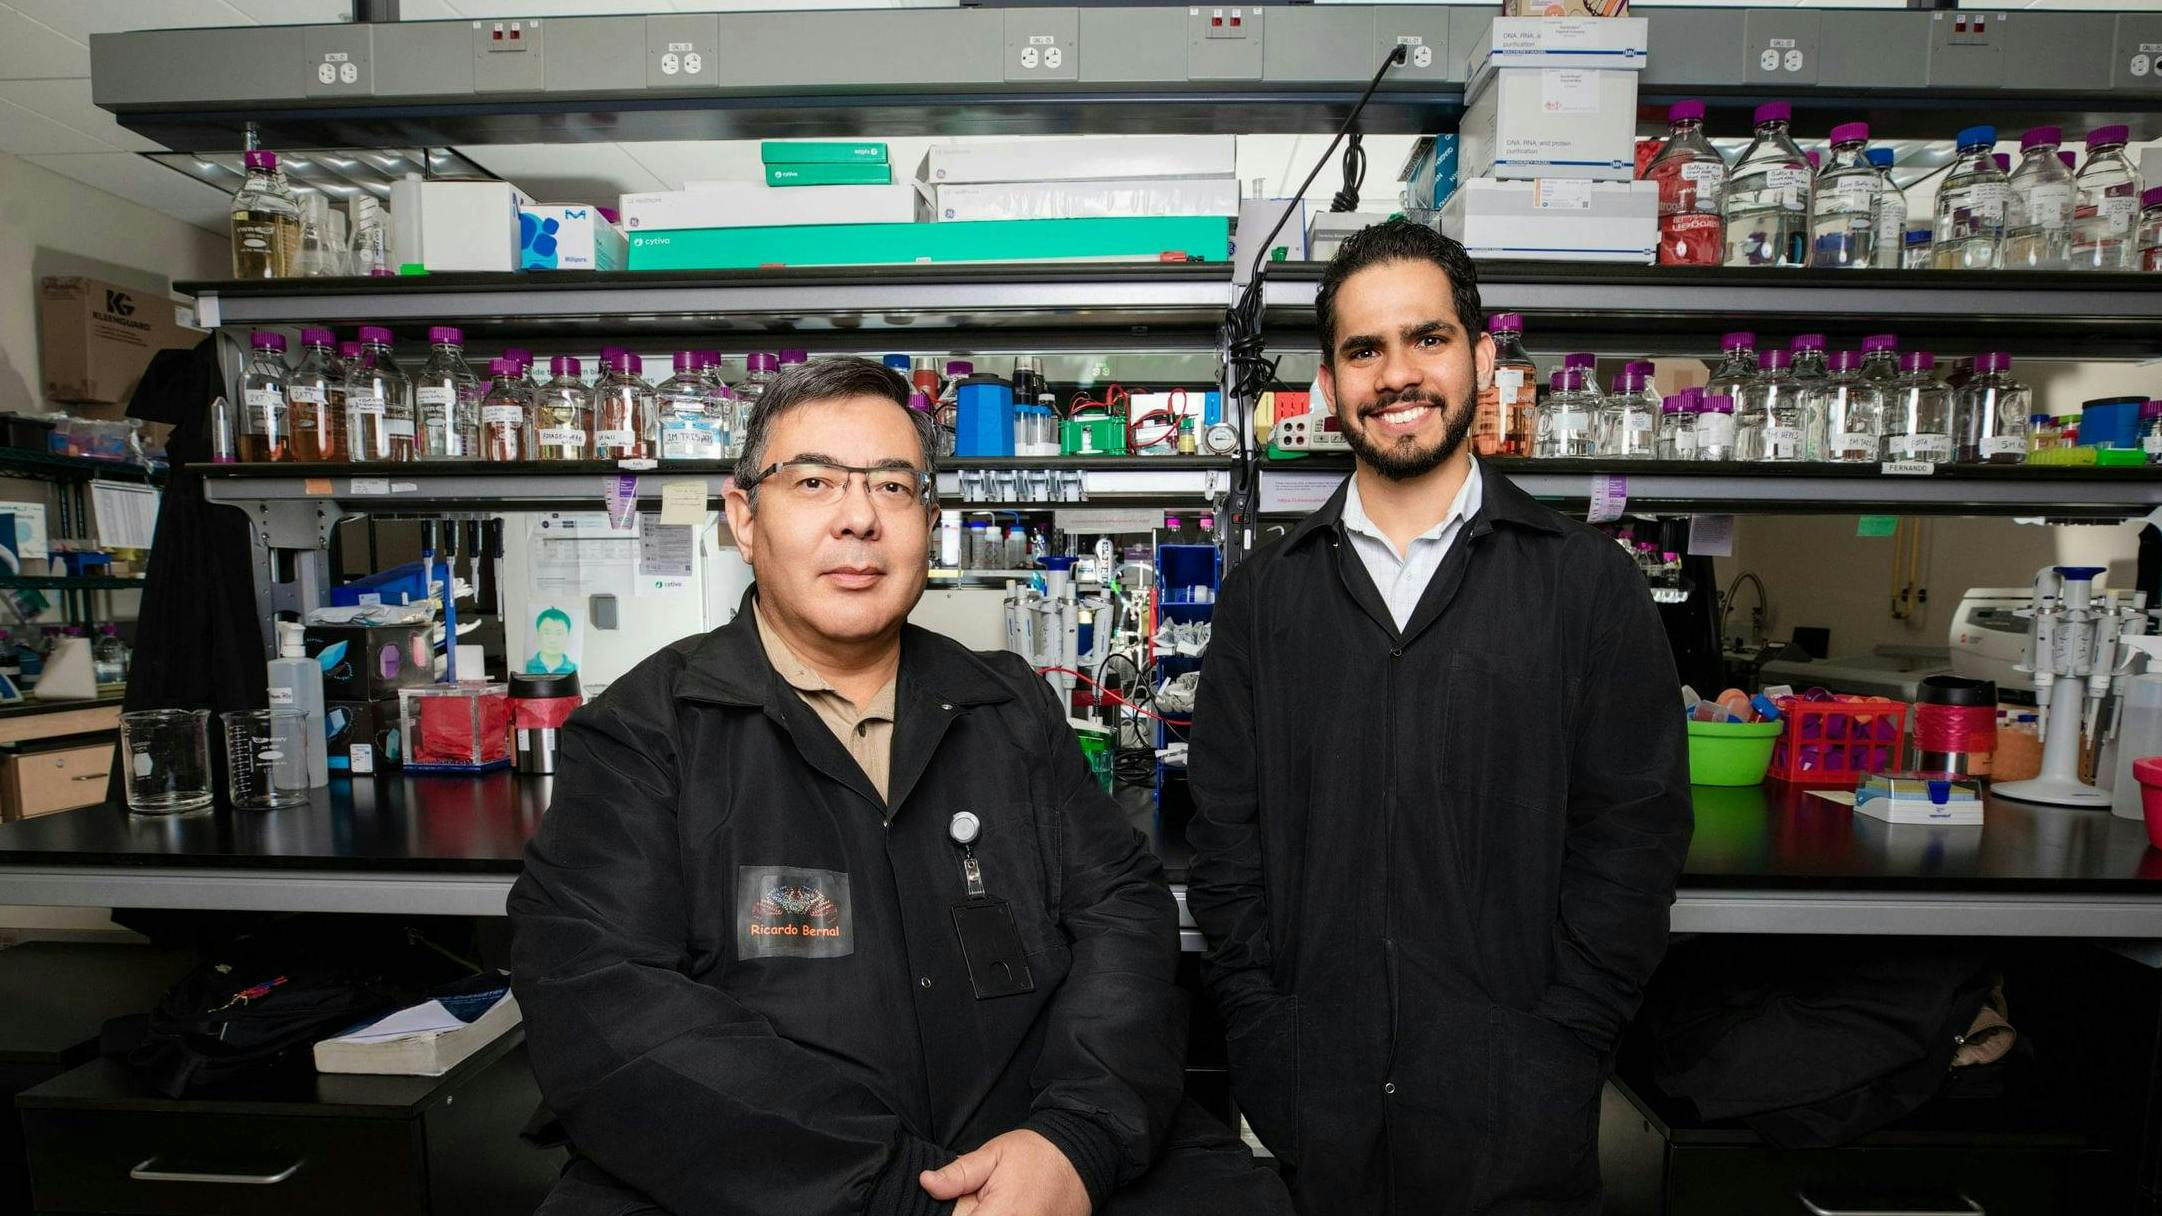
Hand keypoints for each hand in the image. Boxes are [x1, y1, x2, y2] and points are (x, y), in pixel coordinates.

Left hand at [920, 1129, 1089, 1215]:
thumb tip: (926, 1183)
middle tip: (982, 1201)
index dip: (955, 1214)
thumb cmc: (1038, 1153)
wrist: (1082, 1155)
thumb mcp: (992, 1155)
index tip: (964, 1203)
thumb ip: (958, 1175)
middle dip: (973, 1215)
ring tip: (997, 1204)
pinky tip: (1013, 1207)